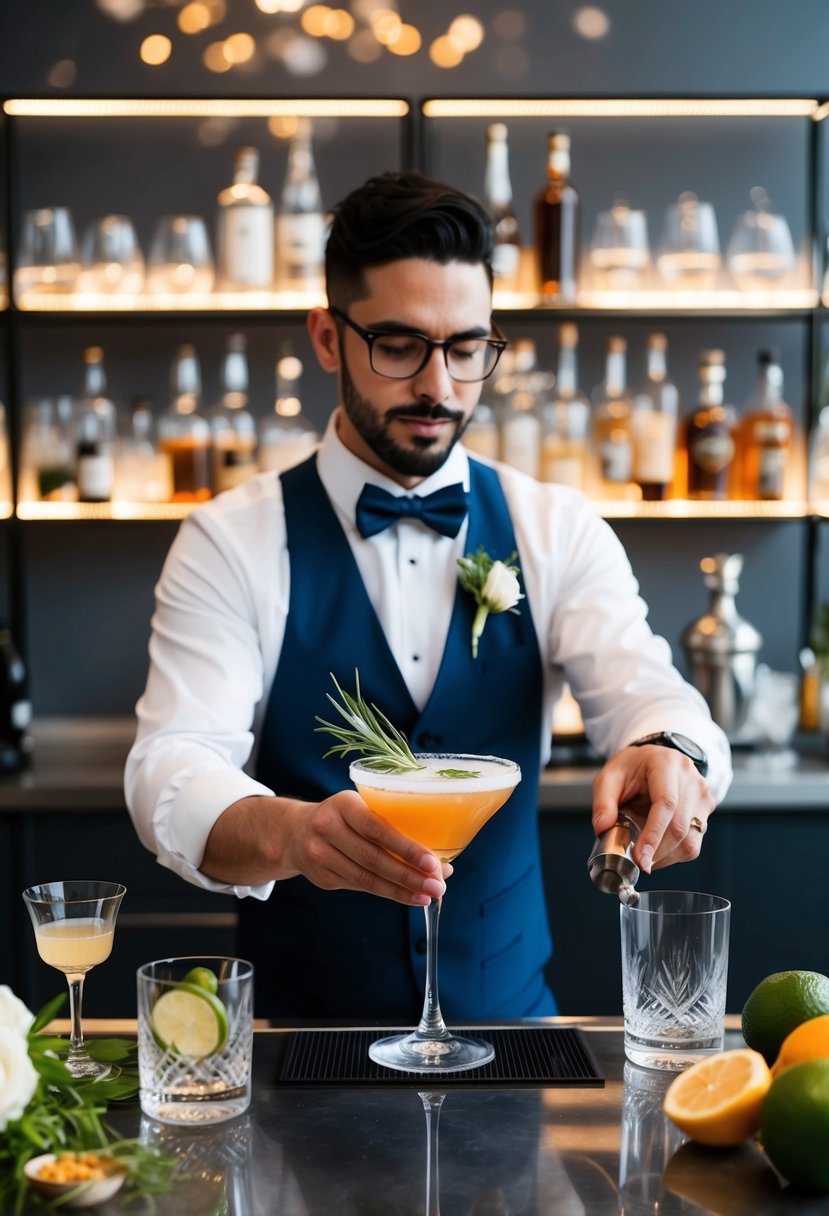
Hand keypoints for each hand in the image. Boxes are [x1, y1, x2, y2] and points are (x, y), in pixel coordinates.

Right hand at [280, 790, 452, 905]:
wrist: (294, 832)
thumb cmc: (344, 817)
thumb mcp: (361, 807)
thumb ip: (394, 826)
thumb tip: (441, 860)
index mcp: (343, 804)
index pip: (377, 828)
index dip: (406, 848)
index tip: (433, 862)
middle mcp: (327, 828)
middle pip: (374, 858)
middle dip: (409, 875)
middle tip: (438, 885)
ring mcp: (319, 855)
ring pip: (367, 879)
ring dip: (401, 890)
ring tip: (427, 895)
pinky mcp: (321, 878)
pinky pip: (359, 887)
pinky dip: (386, 893)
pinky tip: (406, 896)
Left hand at [591, 745, 714, 873]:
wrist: (654, 759)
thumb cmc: (632, 768)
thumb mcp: (609, 777)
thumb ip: (603, 802)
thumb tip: (603, 829)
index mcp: (666, 764)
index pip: (666, 804)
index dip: (654, 835)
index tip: (640, 858)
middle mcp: (691, 779)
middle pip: (680, 827)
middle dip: (657, 852)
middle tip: (637, 863)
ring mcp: (702, 794)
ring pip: (690, 840)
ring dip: (665, 856)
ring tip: (645, 854)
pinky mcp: (707, 809)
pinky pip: (695, 843)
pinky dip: (674, 854)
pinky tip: (658, 849)